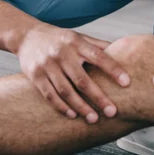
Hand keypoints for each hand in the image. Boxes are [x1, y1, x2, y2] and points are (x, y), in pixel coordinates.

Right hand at [16, 23, 130, 121]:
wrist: (27, 36)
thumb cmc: (59, 39)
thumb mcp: (78, 36)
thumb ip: (98, 45)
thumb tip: (124, 51)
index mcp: (76, 42)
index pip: (98, 56)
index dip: (113, 69)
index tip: (126, 83)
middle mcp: (62, 53)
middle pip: (82, 79)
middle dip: (98, 97)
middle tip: (112, 112)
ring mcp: (47, 65)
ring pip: (66, 91)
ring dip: (81, 107)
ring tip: (94, 119)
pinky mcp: (35, 75)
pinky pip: (50, 95)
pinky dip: (62, 107)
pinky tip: (73, 115)